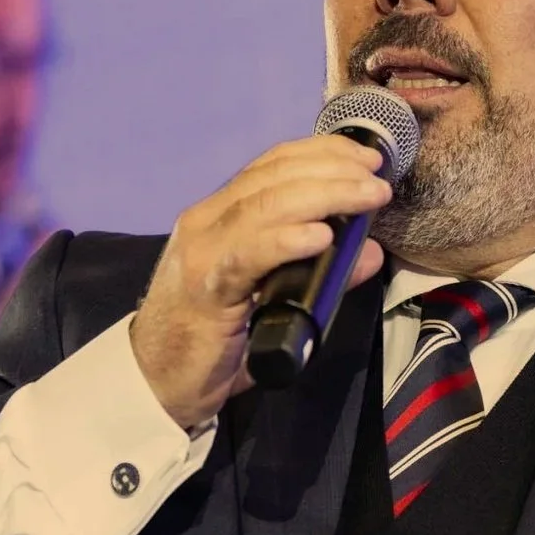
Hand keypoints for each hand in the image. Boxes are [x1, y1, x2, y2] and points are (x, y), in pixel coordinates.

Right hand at [129, 136, 393, 428]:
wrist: (156, 381)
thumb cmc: (215, 340)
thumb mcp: (274, 299)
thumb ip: (320, 273)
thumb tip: (369, 251)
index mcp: (220, 214)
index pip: (271, 165)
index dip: (322, 153)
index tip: (367, 157)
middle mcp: (207, 221)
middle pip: (273, 177)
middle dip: (332, 169)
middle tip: (378, 177)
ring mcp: (202, 252)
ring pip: (264, 206)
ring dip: (324, 195)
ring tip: (367, 197)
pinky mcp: (204, 289)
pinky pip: (248, 255)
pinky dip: (286, 241)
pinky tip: (320, 236)